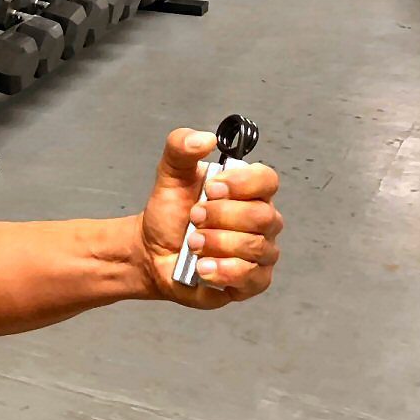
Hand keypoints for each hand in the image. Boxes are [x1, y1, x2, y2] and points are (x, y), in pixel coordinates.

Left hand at [138, 128, 282, 309]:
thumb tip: (204, 138)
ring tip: (192, 242)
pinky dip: (224, 271)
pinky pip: (252, 277)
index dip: (242, 184)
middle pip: (262, 216)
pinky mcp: (252, 281)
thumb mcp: (170, 173)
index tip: (212, 188)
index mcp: (249, 191)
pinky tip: (202, 267)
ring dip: (218, 243)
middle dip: (222, 216)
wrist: (152, 250)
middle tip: (195, 217)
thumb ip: (182, 147)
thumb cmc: (170, 213)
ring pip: (257, 247)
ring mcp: (260, 253)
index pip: (267, 180)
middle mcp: (262, 222)